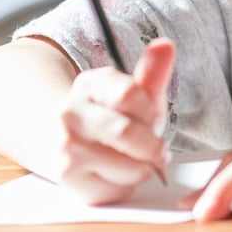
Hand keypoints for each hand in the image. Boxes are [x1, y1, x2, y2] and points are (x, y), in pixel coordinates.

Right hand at [53, 38, 174, 204]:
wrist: (68, 144)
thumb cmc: (112, 118)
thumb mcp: (135, 93)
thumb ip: (152, 73)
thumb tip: (165, 45)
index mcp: (90, 85)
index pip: (131, 94)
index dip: (150, 112)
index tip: (151, 117)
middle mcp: (71, 113)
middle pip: (127, 133)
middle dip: (152, 145)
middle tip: (156, 149)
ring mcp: (66, 146)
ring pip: (129, 165)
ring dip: (143, 166)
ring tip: (133, 158)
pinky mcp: (69, 177)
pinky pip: (118, 186)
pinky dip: (127, 182)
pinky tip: (118, 172)